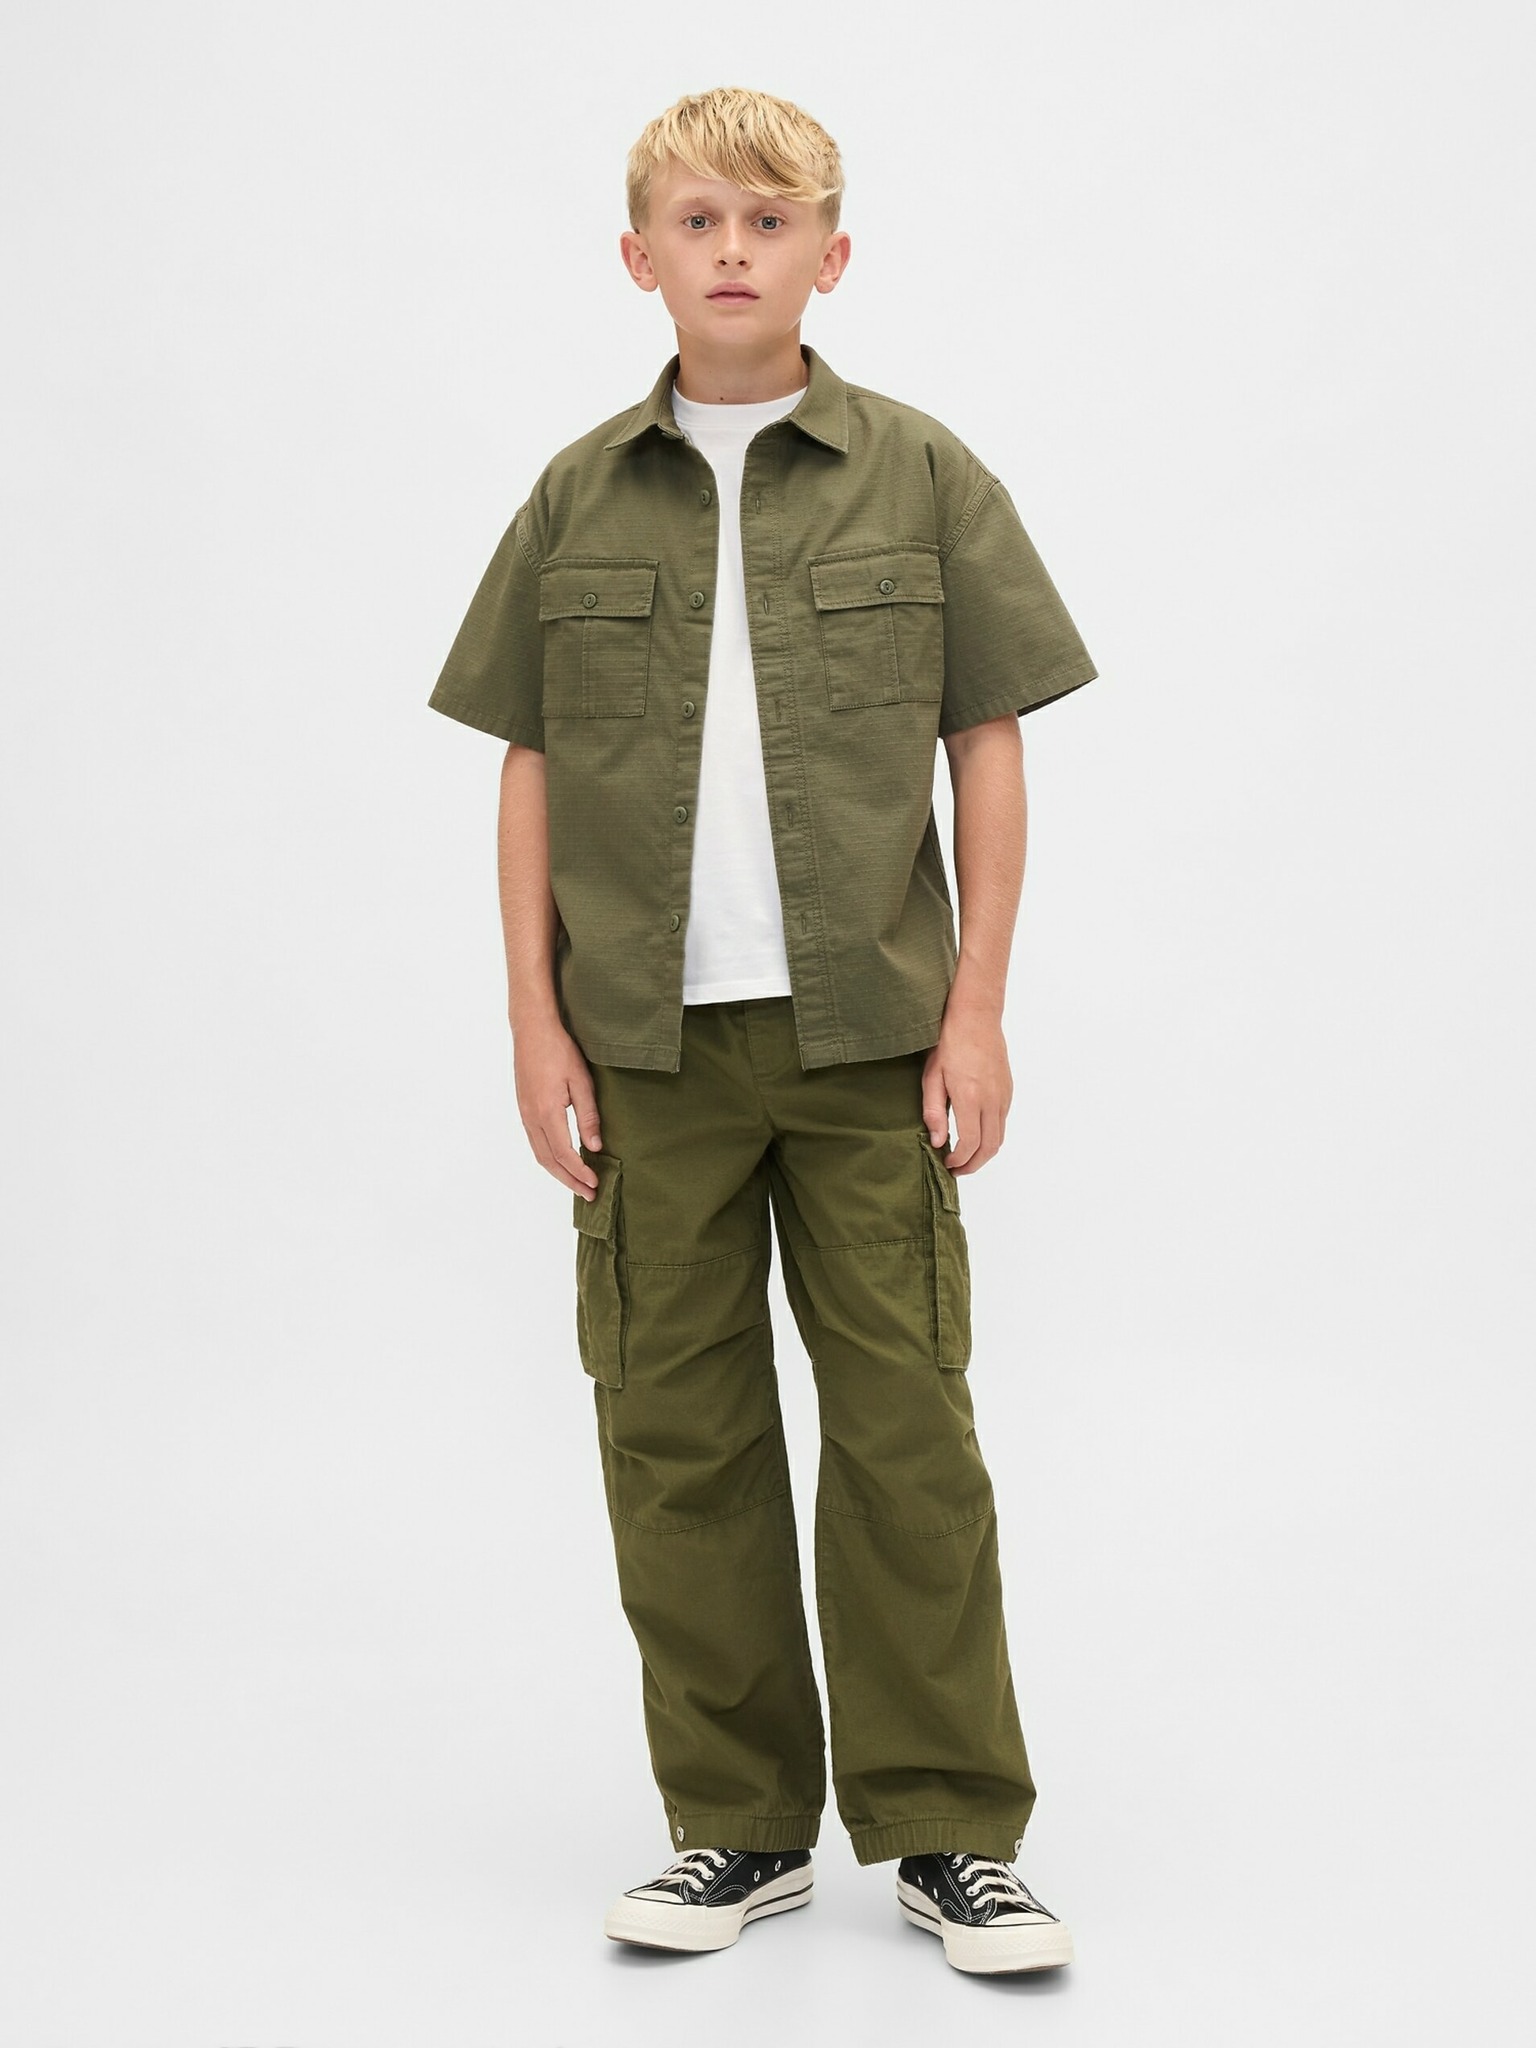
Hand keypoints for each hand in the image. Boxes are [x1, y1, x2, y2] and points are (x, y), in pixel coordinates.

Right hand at [513, 1016, 602, 1197]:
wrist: (532, 1029)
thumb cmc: (559, 1050)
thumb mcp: (582, 1081)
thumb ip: (588, 1116)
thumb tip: (595, 1146)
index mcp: (546, 1112)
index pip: (563, 1154)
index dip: (579, 1172)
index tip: (594, 1184)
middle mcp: (531, 1117)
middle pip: (548, 1161)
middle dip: (569, 1180)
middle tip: (588, 1193)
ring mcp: (524, 1113)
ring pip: (539, 1153)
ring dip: (558, 1172)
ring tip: (577, 1182)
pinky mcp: (524, 1108)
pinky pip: (535, 1142)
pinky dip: (549, 1157)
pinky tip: (562, 1159)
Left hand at [920, 997, 1011, 1174]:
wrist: (976, 1017)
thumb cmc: (949, 1043)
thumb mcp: (932, 1076)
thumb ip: (934, 1111)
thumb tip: (938, 1141)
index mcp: (970, 1097)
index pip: (970, 1143)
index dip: (959, 1161)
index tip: (946, 1163)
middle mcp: (991, 1100)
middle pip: (990, 1147)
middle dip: (973, 1165)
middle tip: (957, 1170)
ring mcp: (1003, 1095)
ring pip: (1000, 1137)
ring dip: (984, 1153)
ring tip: (965, 1157)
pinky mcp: (1008, 1090)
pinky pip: (1002, 1122)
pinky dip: (991, 1136)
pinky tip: (975, 1134)